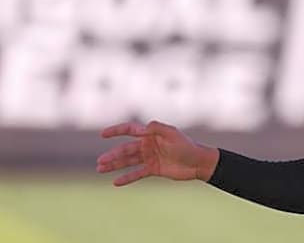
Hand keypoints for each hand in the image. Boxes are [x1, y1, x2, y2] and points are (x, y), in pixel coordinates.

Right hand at [96, 121, 218, 186]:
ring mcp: (150, 157)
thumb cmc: (186, 146)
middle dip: (113, 155)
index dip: (116, 131)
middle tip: (101, 162)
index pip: (130, 130)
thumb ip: (157, 128)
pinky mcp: (153, 169)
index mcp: (151, 134)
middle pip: (126, 149)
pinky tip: (116, 182)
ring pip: (128, 161)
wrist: (198, 163)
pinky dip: (127, 178)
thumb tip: (142, 127)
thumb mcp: (172, 134)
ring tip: (100, 169)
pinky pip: (136, 173)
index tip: (103, 134)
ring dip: (115, 165)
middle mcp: (148, 145)